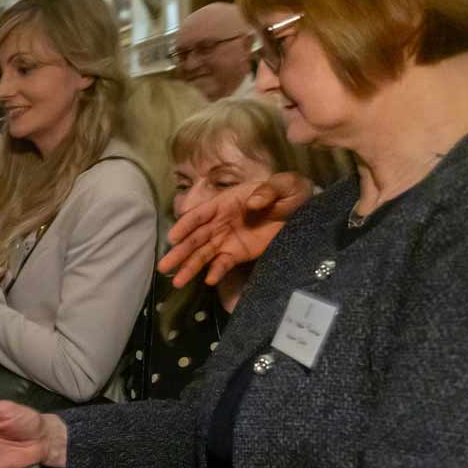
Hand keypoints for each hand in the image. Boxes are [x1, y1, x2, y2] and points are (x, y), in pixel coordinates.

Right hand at [159, 172, 311, 287]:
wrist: (304, 211)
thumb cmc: (289, 193)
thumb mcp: (285, 185)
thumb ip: (269, 191)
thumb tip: (252, 203)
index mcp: (225, 203)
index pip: (200, 214)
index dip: (185, 225)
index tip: (172, 238)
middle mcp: (219, 223)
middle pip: (195, 238)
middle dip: (179, 252)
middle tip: (163, 267)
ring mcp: (227, 240)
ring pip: (203, 254)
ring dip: (190, 267)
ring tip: (176, 282)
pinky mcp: (238, 254)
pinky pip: (223, 263)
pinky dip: (216, 271)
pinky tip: (208, 280)